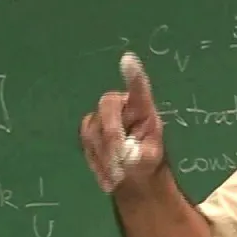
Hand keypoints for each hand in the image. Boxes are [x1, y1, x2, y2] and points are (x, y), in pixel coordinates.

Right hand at [79, 51, 164, 192]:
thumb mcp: (149, 160)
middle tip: (120, 158)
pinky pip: (86, 140)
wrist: (132, 177)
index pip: (138, 88)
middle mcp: (122, 106)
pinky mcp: (90, 130)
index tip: (128, 59)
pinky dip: (96, 158)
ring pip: (94, 127)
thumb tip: (125, 154)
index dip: (133, 75)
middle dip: (111, 132)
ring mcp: (103, 117)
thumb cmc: (146, 161)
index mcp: (143, 109)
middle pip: (107, 104)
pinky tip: (108, 171)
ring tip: (118, 171)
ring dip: (104, 152)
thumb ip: (140, 156)